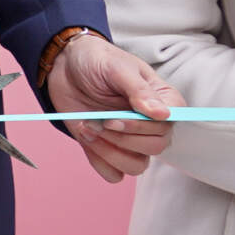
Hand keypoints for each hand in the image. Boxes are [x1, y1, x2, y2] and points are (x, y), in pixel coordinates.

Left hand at [46, 34, 177, 183]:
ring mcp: (131, 139)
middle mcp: (150, 124)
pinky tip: (86, 139)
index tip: (115, 118)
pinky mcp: (109, 149)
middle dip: (122, 138)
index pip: (169, 125)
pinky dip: (99, 162)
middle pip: (155, 148)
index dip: (143, 127)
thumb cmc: (97, 61)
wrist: (65, 66)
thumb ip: (139, 90)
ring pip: (136, 166)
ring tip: (88, 128)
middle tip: (97, 120)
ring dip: (109, 152)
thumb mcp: (117, 68)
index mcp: (162, 101)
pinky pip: (113, 173)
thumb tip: (163, 115)